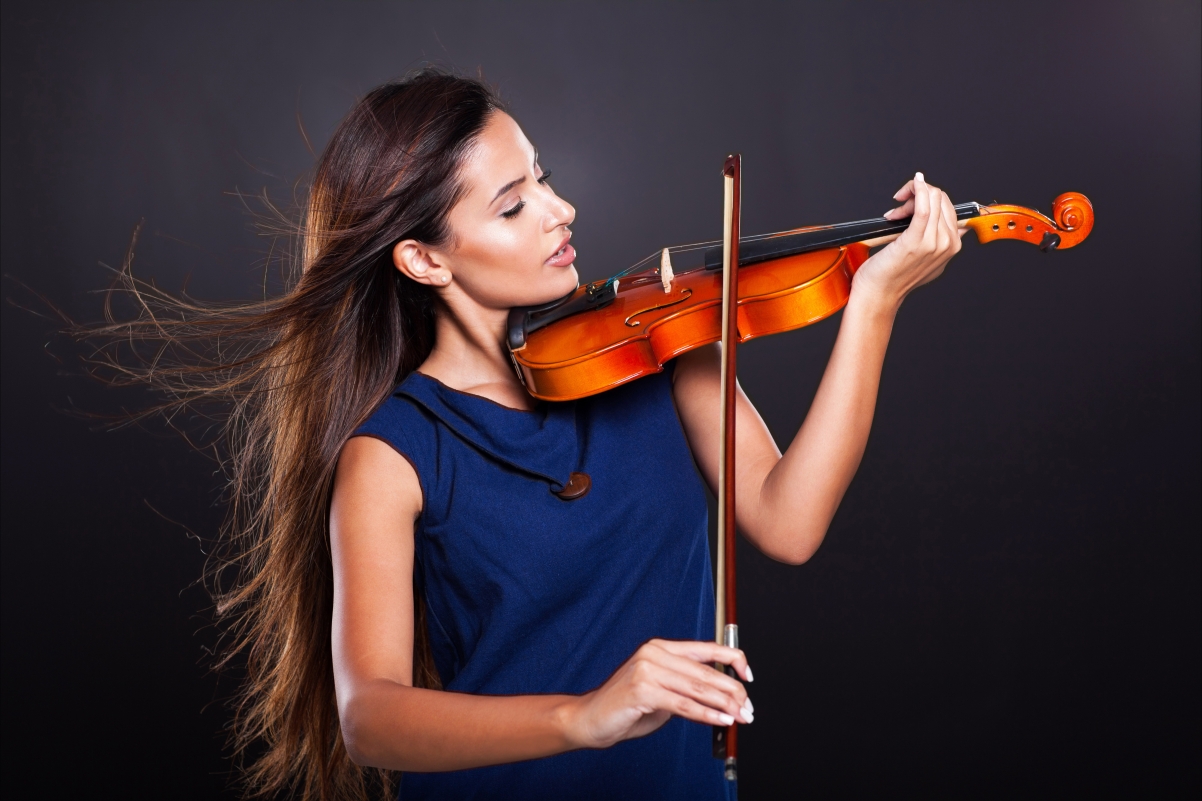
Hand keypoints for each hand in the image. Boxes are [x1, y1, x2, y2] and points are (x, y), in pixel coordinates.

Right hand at [562, 639, 753, 748]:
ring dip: (725, 705)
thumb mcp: (663, 692)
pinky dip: (706, 714)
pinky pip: (683, 704)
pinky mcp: (643, 690)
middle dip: (733, 691)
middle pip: (706, 671)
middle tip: (749, 708)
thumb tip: (725, 698)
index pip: (707, 648)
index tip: (749, 676)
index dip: (733, 659)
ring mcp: (647, 669)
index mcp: (661, 647)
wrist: (591, 719)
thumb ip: (688, 688)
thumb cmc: (628, 707)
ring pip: (698, 688)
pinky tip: (721, 720)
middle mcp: (655, 653)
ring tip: (741, 716)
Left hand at [852, 172, 965, 310]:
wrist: (880, 293)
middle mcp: (947, 243)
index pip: (947, 206)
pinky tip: (913, 185)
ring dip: (910, 197)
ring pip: (931, 199)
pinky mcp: (915, 241)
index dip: (927, 197)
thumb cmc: (894, 276)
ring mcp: (933, 242)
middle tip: (898, 208)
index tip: (908, 203)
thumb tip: (959, 228)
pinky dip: (917, 190)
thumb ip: (943, 244)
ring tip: (895, 213)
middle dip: (918, 195)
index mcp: (953, 245)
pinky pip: (923, 206)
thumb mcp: (929, 261)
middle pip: (940, 199)